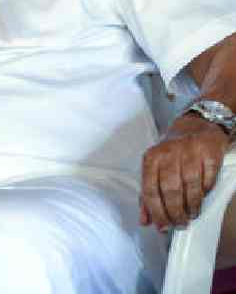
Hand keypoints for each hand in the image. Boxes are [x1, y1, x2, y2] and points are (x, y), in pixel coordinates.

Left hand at [140, 113, 229, 230]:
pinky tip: (202, 198)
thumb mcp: (154, 168)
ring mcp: (190, 153)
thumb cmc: (172, 152)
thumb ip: (148, 194)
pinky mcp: (209, 153)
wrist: (195, 126)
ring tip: (191, 215)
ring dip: (191, 206)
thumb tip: (145, 221)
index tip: (162, 226)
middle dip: (175, 212)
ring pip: (190, 187)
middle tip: (179, 224)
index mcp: (151, 158)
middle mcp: (168, 154)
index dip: (156, 211)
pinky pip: (208, 179)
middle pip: (170, 190)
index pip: (150, 190)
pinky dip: (205, 192)